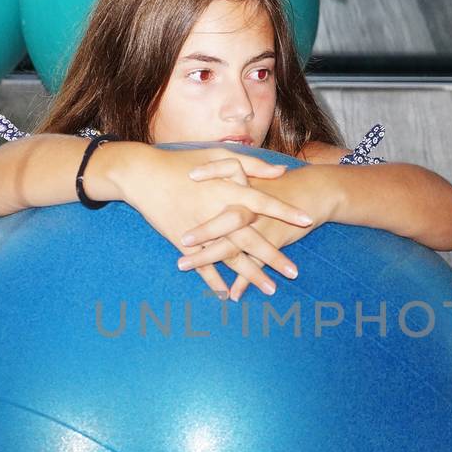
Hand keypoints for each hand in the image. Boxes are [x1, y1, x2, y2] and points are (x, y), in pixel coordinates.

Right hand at [112, 144, 313, 298]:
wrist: (143, 175)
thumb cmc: (182, 162)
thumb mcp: (218, 156)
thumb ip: (251, 165)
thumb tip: (281, 172)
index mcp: (228, 188)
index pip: (264, 202)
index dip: (286, 211)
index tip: (307, 220)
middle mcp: (218, 211)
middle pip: (251, 238)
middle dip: (274, 257)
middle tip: (294, 273)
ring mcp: (200, 230)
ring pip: (230, 257)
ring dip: (251, 275)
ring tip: (271, 290)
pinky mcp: (182, 242)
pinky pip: (202, 265)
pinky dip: (213, 280)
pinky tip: (227, 294)